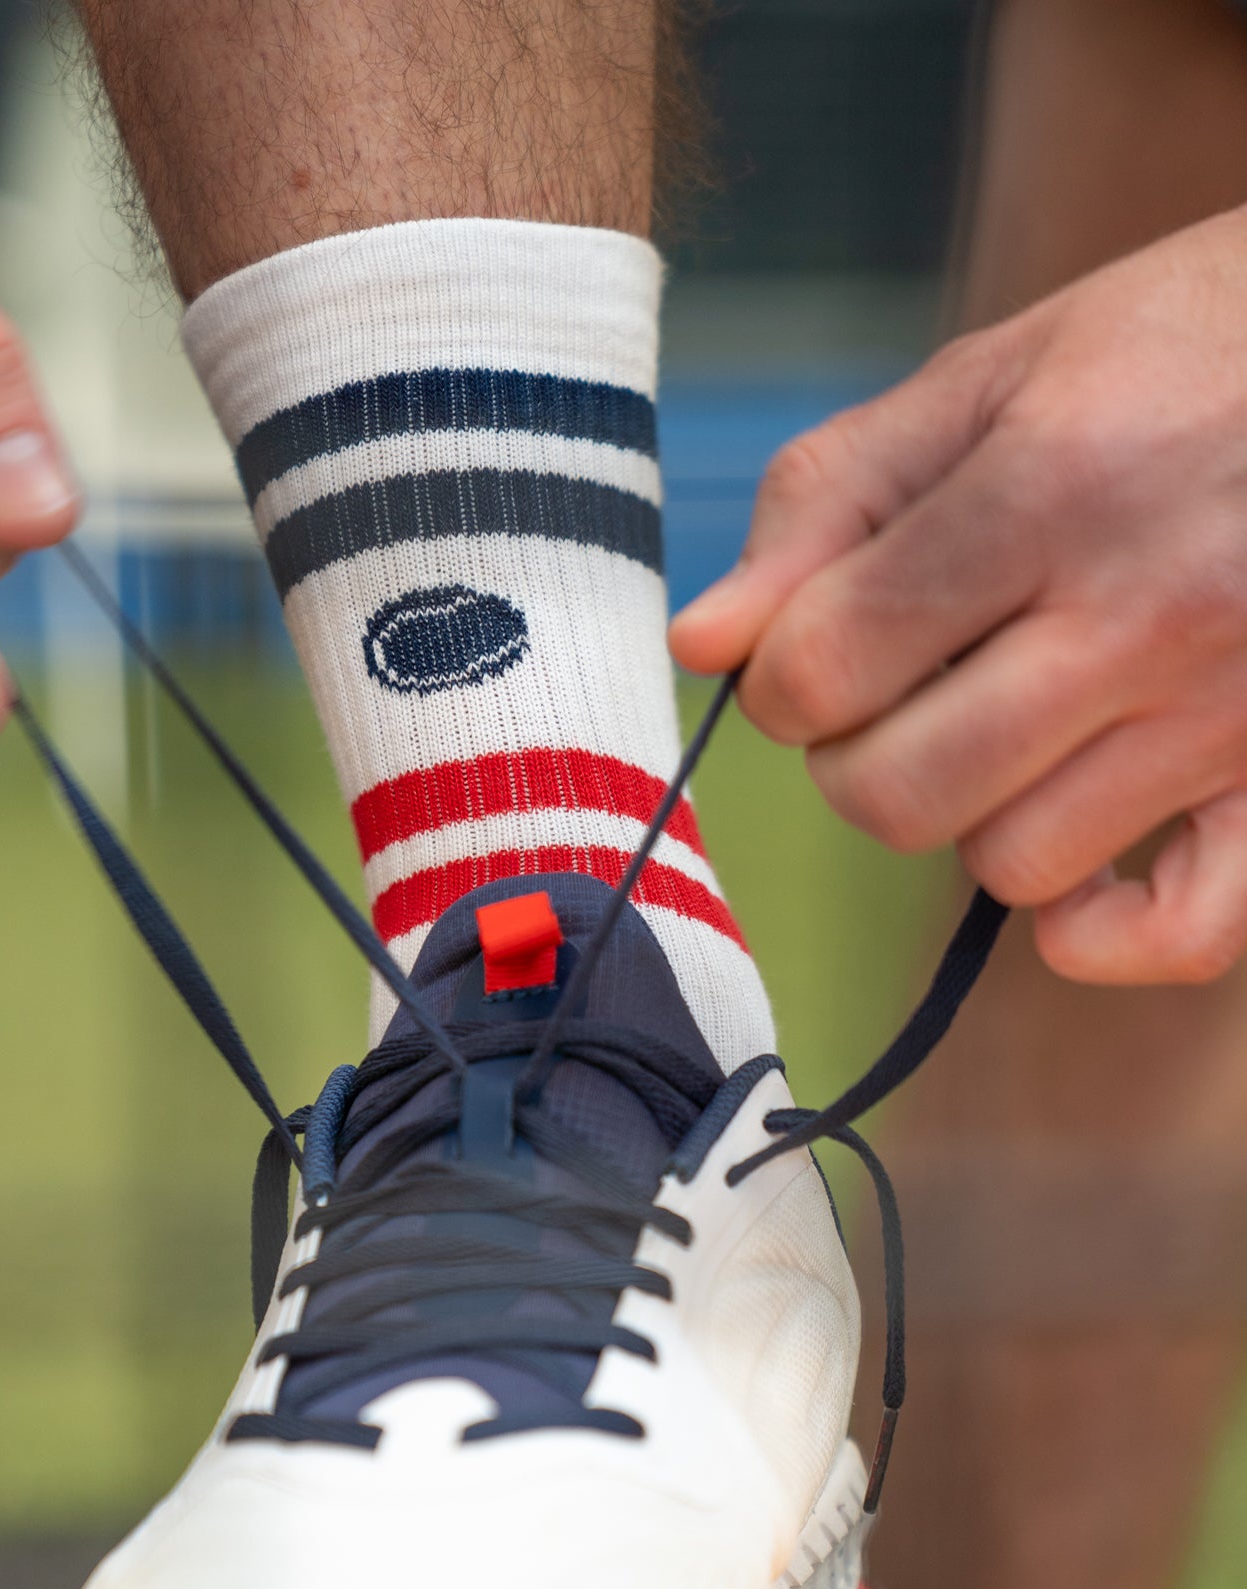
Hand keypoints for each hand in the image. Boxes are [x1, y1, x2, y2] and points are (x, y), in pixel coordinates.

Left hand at [670, 207, 1246, 985]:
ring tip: (1009, 725)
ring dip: (969, 812)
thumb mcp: (987, 377)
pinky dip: (1103, 930)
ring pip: (1011, 865)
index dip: (779, 677)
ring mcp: (1234, 711)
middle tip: (893, 691)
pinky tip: (1079, 865)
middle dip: (850, 754)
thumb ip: (826, 500)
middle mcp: (1146, 615)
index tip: (812, 646)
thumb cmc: (1177, 351)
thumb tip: (702, 644)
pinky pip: (1182, 932)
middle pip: (896, 791)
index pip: (824, 667)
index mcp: (1048, 492)